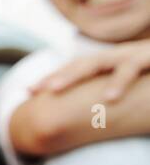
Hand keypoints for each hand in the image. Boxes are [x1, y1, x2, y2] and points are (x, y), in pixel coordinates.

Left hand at [30, 40, 149, 101]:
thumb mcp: (136, 77)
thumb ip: (115, 94)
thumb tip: (98, 110)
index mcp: (115, 60)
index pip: (78, 67)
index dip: (54, 76)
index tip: (28, 91)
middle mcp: (121, 54)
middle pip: (82, 62)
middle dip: (57, 75)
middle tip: (34, 90)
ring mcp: (136, 53)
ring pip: (99, 62)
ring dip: (74, 76)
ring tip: (51, 91)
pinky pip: (133, 68)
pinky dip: (119, 82)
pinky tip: (108, 98)